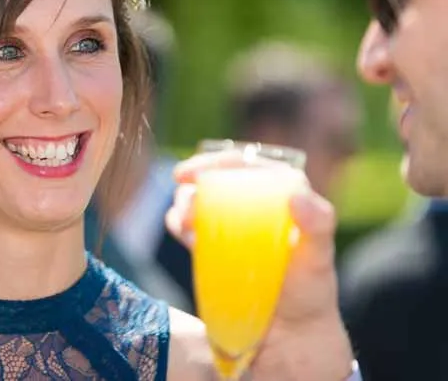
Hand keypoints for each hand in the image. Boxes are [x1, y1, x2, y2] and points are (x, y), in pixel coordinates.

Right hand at [165, 152, 353, 380]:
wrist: (290, 333)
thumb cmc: (310, 292)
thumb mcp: (319, 257)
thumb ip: (318, 226)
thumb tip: (297, 197)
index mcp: (281, 195)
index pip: (247, 166)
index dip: (217, 161)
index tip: (195, 171)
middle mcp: (254, 206)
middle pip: (217, 181)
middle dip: (194, 182)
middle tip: (184, 199)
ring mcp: (233, 228)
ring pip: (199, 201)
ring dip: (183, 202)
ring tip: (182, 221)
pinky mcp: (215, 249)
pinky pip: (190, 228)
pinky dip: (178, 223)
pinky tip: (177, 227)